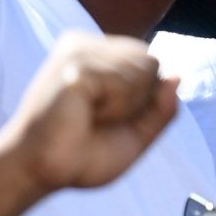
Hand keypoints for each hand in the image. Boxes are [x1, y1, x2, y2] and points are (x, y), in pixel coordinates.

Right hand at [0, 33, 179, 190]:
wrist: (38, 172)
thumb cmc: (79, 155)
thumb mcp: (134, 135)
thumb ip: (160, 109)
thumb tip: (178, 77)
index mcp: (95, 53)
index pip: (150, 63)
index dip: (143, 100)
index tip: (105, 119)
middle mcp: (85, 43)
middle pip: (151, 62)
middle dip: (138, 101)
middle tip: (97, 119)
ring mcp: (79, 50)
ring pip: (144, 69)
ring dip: (126, 106)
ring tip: (88, 116)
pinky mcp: (76, 64)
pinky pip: (126, 82)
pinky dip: (116, 108)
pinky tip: (85, 114)